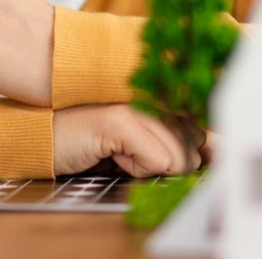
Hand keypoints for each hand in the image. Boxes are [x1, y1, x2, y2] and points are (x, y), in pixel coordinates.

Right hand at [53, 104, 202, 176]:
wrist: (46, 139)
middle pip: (195, 145)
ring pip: (178, 156)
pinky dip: (136, 169)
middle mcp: (153, 91)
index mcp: (161, 92)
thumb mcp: (141, 141)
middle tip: (132, 151)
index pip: (204, 125)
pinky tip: (114, 156)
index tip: (167, 152)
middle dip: (168, 161)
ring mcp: (137, 104)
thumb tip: (215, 153)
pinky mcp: (120, 121)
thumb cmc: (93, 141)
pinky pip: (157, 162)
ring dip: (150, 167)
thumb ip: (177, 141)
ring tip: (120, 152)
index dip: (196, 149)